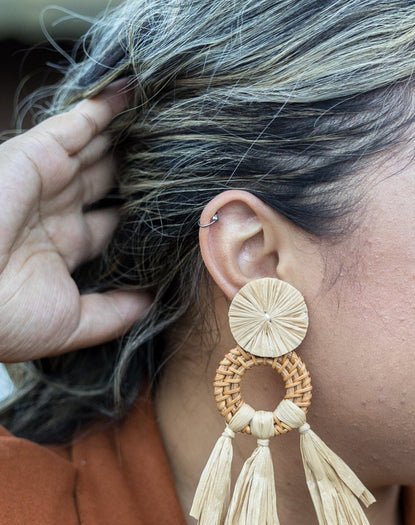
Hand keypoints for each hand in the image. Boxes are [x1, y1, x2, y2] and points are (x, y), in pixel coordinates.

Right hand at [0, 81, 149, 361]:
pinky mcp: (37, 153)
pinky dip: (106, 105)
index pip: (110, 222)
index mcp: (62, 247)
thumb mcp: (73, 323)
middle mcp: (55, 209)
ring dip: (129, 132)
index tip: (176, 204)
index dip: (140, 213)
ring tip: (170, 115)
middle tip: (179, 153)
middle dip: (137, 167)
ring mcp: (46, 179)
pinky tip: (136, 91)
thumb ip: (115, 312)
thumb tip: (153, 302)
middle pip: (106, 180)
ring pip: (97, 147)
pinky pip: (78, 121)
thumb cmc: (8, 318)